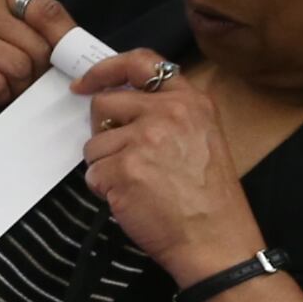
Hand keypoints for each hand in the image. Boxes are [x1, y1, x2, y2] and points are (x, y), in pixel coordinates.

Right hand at [0, 0, 81, 126]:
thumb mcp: (4, 32)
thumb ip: (38, 30)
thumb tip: (81, 49)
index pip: (46, 10)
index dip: (64, 40)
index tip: (67, 61)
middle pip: (36, 48)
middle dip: (35, 73)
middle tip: (19, 79)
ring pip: (19, 69)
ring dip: (15, 87)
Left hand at [75, 52, 264, 284]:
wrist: (216, 240)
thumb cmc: (209, 199)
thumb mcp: (203, 137)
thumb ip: (168, 114)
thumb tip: (121, 106)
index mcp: (190, 101)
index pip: (140, 62)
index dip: (106, 70)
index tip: (86, 83)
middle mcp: (168, 112)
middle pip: (104, 103)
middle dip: (102, 131)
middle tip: (122, 157)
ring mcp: (145, 139)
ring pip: (94, 143)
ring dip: (105, 166)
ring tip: (137, 185)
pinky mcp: (124, 169)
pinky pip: (93, 173)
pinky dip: (104, 190)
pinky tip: (132, 199)